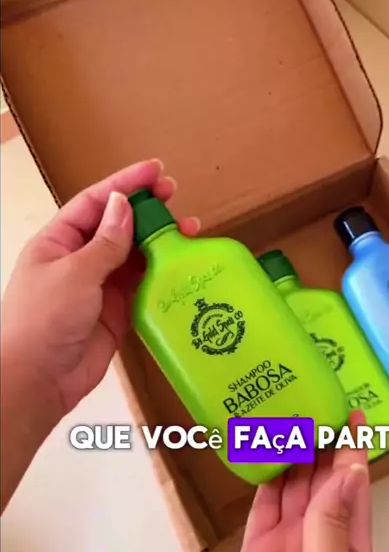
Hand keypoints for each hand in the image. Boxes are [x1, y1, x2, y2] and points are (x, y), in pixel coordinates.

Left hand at [1, 159, 198, 420]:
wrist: (37, 381)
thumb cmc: (44, 320)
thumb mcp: (75, 272)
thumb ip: (106, 241)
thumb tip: (124, 204)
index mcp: (58, 241)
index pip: (95, 202)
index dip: (125, 183)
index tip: (156, 171)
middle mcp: (79, 259)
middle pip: (118, 226)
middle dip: (146, 210)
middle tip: (176, 196)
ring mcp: (99, 286)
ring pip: (134, 255)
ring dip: (159, 242)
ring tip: (188, 230)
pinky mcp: (117, 312)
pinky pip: (143, 286)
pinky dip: (161, 274)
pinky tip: (182, 266)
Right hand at [216, 413, 374, 551]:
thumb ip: (333, 523)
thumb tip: (350, 470)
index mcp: (350, 547)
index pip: (355, 485)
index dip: (354, 448)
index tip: (351, 411)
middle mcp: (321, 539)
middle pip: (322, 479)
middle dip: (319, 442)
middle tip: (309, 401)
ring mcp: (289, 544)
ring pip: (293, 487)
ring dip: (291, 455)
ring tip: (286, 416)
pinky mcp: (257, 550)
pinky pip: (263, 505)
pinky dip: (263, 479)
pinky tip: (262, 455)